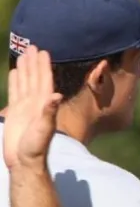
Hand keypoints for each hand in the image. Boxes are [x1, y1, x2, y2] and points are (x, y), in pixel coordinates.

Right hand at [3, 46, 62, 170]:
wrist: (24, 160)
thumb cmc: (36, 147)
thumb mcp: (44, 129)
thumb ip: (49, 112)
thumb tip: (56, 95)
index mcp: (44, 104)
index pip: (44, 80)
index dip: (44, 66)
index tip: (43, 52)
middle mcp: (36, 103)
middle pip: (35, 78)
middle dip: (34, 62)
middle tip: (33, 46)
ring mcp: (26, 107)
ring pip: (26, 82)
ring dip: (26, 68)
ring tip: (24, 54)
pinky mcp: (16, 112)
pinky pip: (16, 91)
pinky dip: (16, 81)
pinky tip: (15, 72)